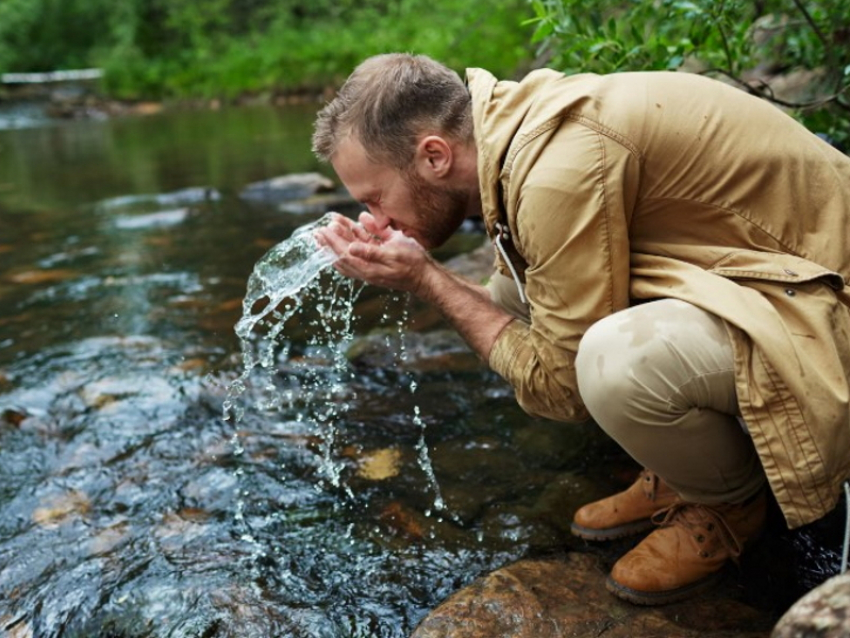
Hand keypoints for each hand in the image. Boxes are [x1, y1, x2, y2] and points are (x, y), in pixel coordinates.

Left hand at [315, 212, 432, 293]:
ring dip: (342, 237)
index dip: (331, 242)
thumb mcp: (393, 255)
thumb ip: (371, 251)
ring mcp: (373, 263)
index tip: (322, 230)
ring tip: (331, 225)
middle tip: (318, 230)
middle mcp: (367, 267)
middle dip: (330, 241)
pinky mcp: (381, 259)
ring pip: (352, 250)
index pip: (343, 254)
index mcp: (367, 268)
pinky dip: (357, 237)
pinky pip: (364, 247)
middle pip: (343, 254)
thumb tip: (350, 248)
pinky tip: (355, 224)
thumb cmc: (413, 265)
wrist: (427, 277)